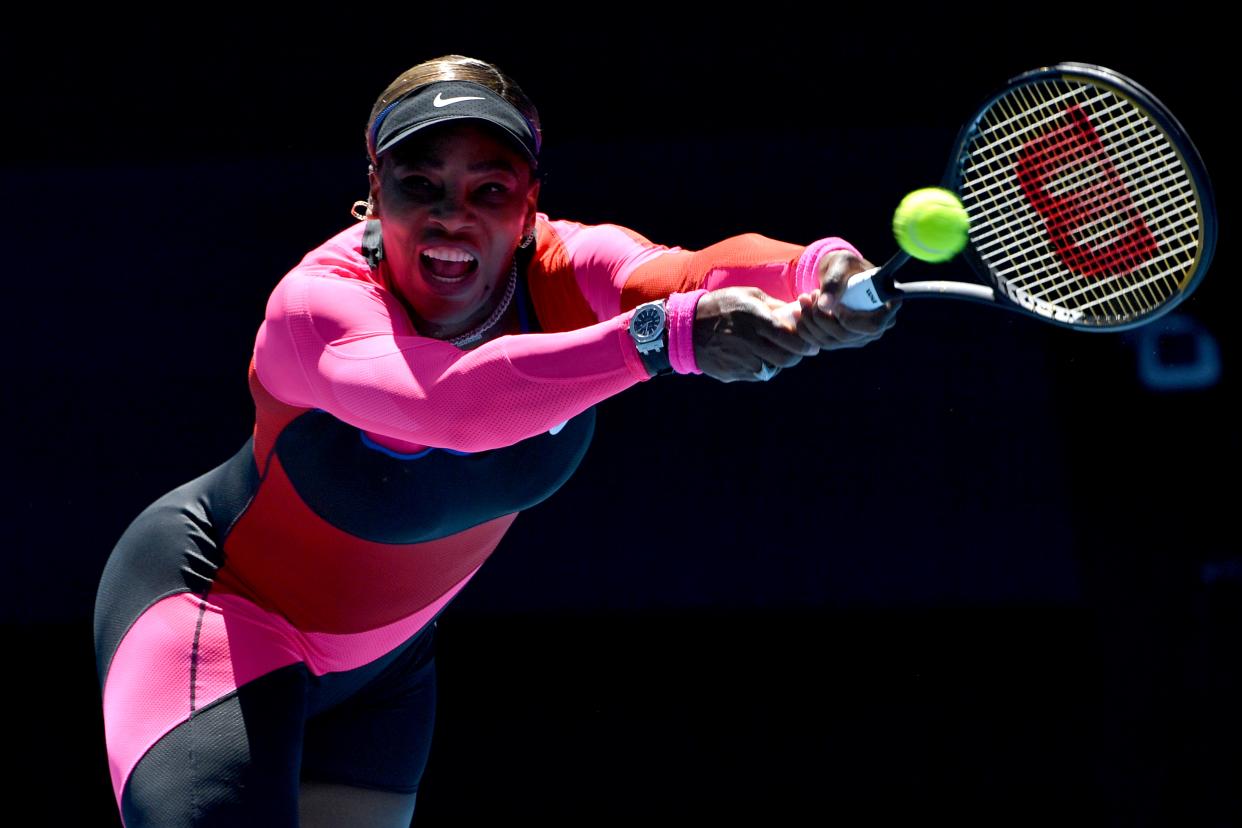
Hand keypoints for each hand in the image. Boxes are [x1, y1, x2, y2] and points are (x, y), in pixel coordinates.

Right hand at [692, 286, 819, 382]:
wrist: (686, 329)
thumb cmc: (721, 306)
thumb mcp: (748, 296)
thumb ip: (775, 306)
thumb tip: (800, 312)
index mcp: (754, 320)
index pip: (790, 338)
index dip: (805, 343)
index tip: (811, 342)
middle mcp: (748, 342)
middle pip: (787, 358)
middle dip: (796, 354)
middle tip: (797, 348)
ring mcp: (740, 361)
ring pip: (774, 368)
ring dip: (779, 361)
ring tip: (772, 348)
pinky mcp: (733, 373)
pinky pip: (757, 373)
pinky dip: (762, 366)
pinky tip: (754, 354)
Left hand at [790, 250, 899, 349]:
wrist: (837, 274)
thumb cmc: (845, 265)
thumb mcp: (840, 265)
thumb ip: (835, 282)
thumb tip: (826, 305)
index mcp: (887, 305)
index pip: (873, 325)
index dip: (850, 320)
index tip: (834, 305)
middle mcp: (878, 325)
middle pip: (847, 336)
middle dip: (822, 318)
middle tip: (808, 296)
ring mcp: (860, 336)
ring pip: (831, 341)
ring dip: (811, 322)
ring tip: (803, 299)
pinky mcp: (843, 340)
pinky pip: (822, 342)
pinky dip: (807, 329)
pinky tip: (799, 312)